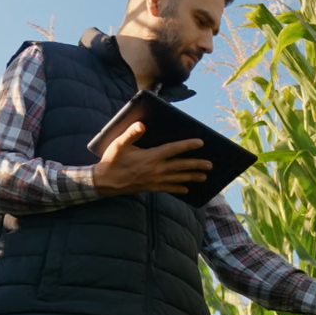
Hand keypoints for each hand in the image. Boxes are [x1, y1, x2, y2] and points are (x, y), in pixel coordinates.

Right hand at [92, 121, 212, 195]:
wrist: (105, 182)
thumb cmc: (112, 160)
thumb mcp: (119, 144)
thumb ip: (131, 134)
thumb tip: (142, 124)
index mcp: (151, 157)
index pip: (174, 149)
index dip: (188, 145)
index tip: (200, 143)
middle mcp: (156, 169)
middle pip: (180, 166)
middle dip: (196, 165)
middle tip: (210, 165)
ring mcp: (154, 180)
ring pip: (177, 178)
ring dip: (191, 177)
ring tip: (204, 177)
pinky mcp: (150, 187)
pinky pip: (168, 188)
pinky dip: (178, 188)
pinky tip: (186, 190)